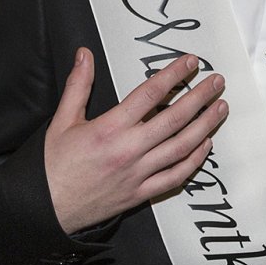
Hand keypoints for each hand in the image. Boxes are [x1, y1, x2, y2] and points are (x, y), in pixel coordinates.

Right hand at [44, 48, 226, 232]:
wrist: (44, 209)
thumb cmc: (52, 166)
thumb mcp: (61, 121)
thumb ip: (78, 86)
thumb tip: (84, 55)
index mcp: (109, 129)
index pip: (150, 94)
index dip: (174, 75)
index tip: (190, 63)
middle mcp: (129, 150)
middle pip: (175, 118)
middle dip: (201, 97)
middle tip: (217, 82)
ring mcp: (138, 174)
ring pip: (182, 147)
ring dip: (205, 126)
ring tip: (221, 109)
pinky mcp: (141, 193)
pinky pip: (175, 177)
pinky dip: (194, 160)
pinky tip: (205, 145)